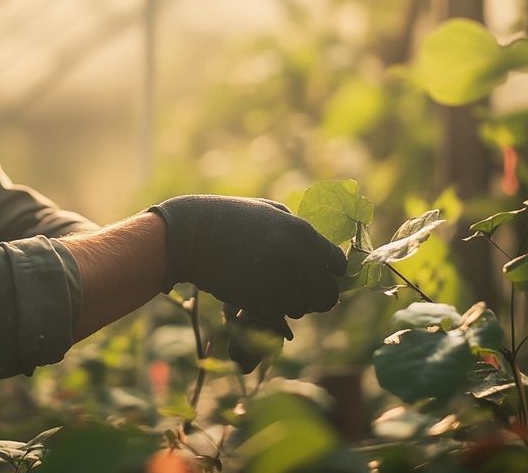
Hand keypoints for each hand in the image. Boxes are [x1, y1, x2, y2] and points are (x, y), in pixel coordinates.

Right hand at [149, 195, 344, 318]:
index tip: (322, 271)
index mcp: (301, 232)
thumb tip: (320, 251)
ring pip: (302, 309)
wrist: (190, 236)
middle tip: (304, 289)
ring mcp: (278, 284)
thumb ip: (298, 229)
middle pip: (328, 296)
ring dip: (293, 302)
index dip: (332, 270)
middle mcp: (296, 260)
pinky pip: (279, 317)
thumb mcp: (268, 211)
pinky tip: (259, 294)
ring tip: (274, 287)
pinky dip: (273, 311)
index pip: (338, 264)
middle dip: (319, 295)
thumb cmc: (227, 217)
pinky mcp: (258, 304)